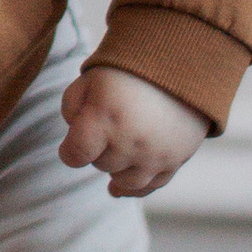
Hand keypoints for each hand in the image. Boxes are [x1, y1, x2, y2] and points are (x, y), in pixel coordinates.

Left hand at [60, 63, 210, 198]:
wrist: (181, 64)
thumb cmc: (127, 71)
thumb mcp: (89, 78)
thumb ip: (71, 108)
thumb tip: (74, 135)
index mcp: (106, 118)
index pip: (75, 155)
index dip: (70, 150)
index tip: (74, 142)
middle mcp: (131, 142)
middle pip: (101, 165)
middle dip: (99, 149)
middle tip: (109, 126)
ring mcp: (155, 155)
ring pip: (124, 181)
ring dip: (118, 167)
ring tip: (119, 148)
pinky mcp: (175, 160)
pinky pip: (151, 186)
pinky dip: (135, 187)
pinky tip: (120, 186)